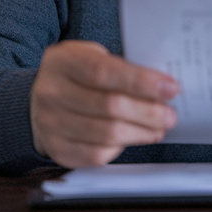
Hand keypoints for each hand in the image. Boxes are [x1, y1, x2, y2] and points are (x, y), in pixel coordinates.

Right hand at [30, 40, 178, 167]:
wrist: (40, 100)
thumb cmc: (79, 76)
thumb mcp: (94, 57)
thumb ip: (122, 68)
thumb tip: (162, 87)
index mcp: (63, 61)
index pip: (104, 72)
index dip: (141, 82)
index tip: (171, 88)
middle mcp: (51, 93)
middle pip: (109, 106)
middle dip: (148, 112)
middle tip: (170, 115)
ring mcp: (50, 124)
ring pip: (106, 134)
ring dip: (141, 132)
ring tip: (159, 127)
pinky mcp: (57, 149)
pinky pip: (96, 154)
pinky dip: (121, 147)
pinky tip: (134, 137)